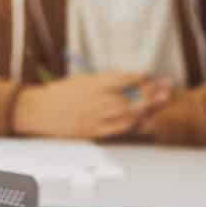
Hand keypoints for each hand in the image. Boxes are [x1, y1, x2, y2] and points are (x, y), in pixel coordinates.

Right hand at [15, 72, 173, 139]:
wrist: (38, 111)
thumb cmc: (59, 93)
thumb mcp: (81, 79)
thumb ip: (104, 81)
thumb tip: (128, 81)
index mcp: (92, 83)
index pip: (123, 78)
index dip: (141, 77)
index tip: (152, 75)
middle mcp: (96, 100)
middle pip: (132, 97)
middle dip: (152, 93)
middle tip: (166, 88)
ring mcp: (95, 118)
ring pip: (129, 114)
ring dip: (147, 109)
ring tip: (159, 103)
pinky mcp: (93, 131)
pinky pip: (119, 129)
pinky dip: (133, 123)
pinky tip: (143, 119)